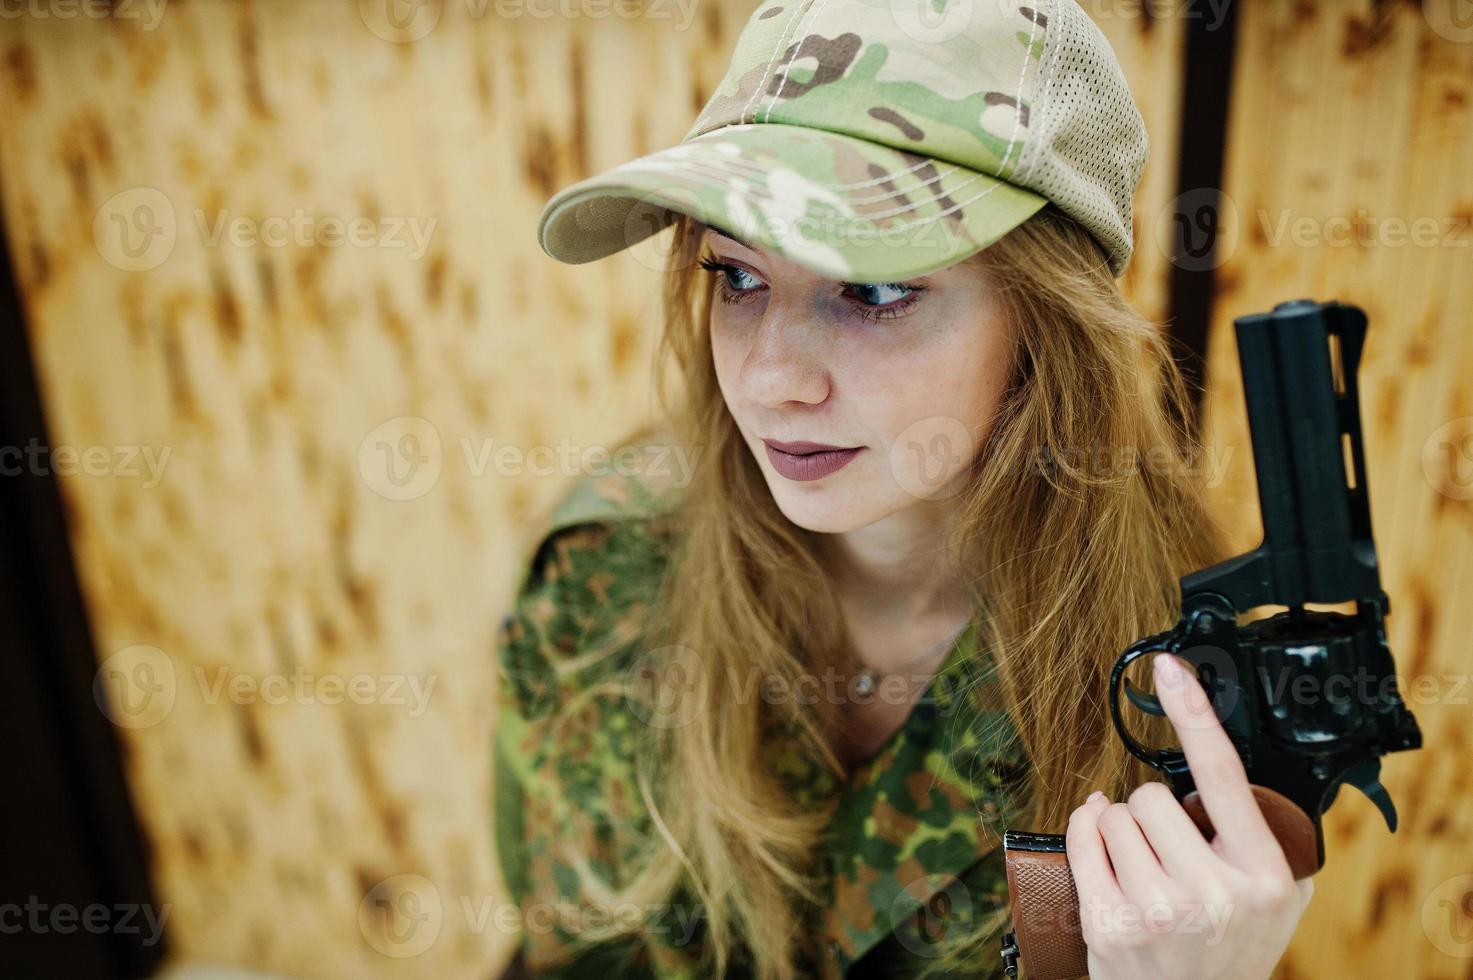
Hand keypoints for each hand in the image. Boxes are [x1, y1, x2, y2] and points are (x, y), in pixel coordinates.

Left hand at [1066, 652, 1314, 979]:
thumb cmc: (1231, 953)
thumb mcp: (1278, 900)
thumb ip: (1271, 837)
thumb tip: (1243, 766)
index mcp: (1264, 876)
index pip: (1226, 776)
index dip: (1196, 713)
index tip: (1171, 668)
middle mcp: (1214, 893)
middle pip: (1152, 795)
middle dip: (1150, 813)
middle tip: (1166, 854)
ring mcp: (1159, 910)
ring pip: (1113, 814)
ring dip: (1119, 830)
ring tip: (1142, 871)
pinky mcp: (1111, 924)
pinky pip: (1083, 838)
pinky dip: (1086, 835)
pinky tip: (1103, 856)